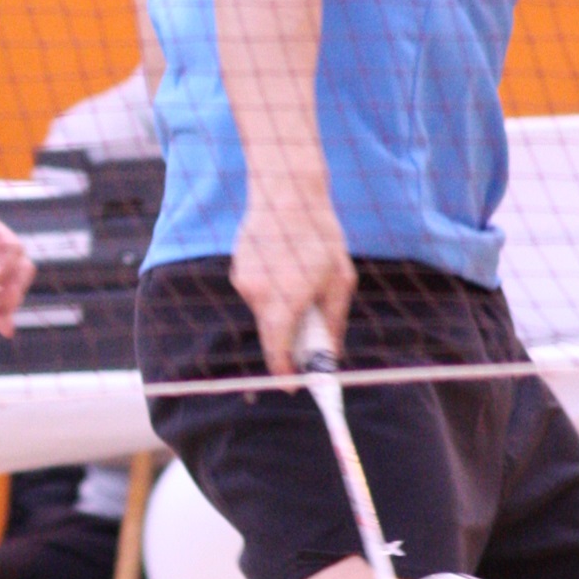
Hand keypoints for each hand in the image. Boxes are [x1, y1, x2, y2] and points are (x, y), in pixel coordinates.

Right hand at [230, 184, 353, 381]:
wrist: (287, 193)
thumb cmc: (320, 235)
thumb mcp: (340, 280)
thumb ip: (333, 322)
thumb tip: (331, 354)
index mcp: (284, 302)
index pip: (277, 353)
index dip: (286, 373)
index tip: (295, 385)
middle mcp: (258, 295)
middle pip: (271, 333)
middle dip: (290, 336)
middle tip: (311, 324)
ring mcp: (243, 281)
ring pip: (265, 310)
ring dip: (282, 306)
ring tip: (301, 276)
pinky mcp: (238, 269)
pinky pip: (257, 291)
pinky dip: (272, 288)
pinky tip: (286, 262)